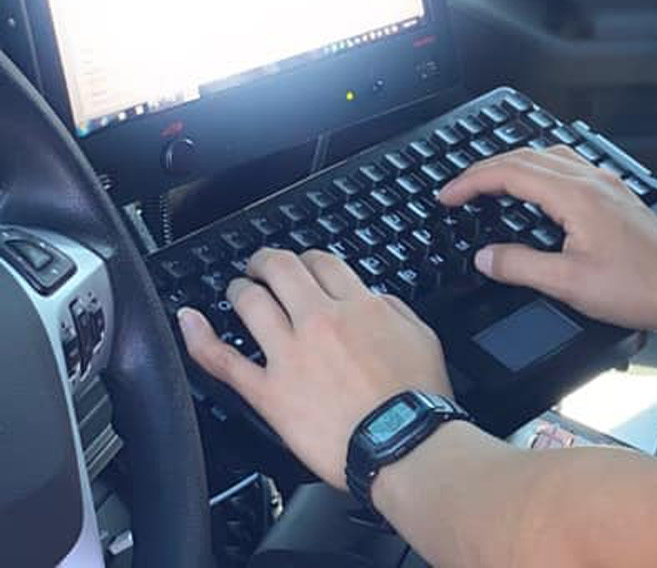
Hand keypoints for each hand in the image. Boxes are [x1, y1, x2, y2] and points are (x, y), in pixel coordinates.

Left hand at [177, 248, 452, 489]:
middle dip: (266, 261)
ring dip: (238, 288)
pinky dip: (199, 336)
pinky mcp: (268, 392)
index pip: (323, 263)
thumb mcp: (422, 336)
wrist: (402, 443)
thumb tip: (373, 299)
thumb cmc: (417, 399)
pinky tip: (189, 320)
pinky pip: (223, 360)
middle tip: (261, 266)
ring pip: (249, 303)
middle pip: (280, 270)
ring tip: (235, 290)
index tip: (305, 266)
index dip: (309, 259)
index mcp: (360, 305)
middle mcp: (320, 320)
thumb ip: (394, 309)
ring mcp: (289, 354)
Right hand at [437, 146, 656, 333]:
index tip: (447, 195)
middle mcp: (592, 181)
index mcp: (576, 195)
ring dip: (514, 166)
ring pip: (549, 157)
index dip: (472, 181)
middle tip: (458, 190)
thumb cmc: (639, 288)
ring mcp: (607, 185)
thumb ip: (521, 266)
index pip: (511, 171)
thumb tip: (486, 257)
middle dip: (486, 169)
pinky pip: (570, 168)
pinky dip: (540, 172)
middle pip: (527, 157)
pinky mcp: (616, 196)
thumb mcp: (569, 284)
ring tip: (490, 187)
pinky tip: (537, 193)